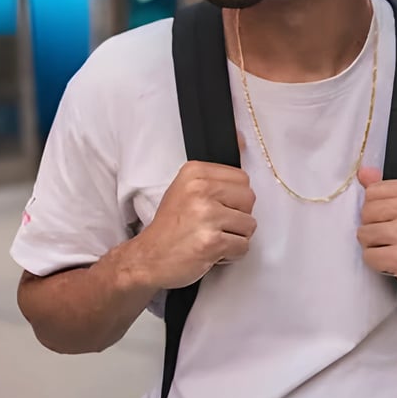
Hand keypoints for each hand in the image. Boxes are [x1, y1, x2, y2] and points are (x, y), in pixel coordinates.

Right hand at [129, 160, 256, 290]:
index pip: (242, 178)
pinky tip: (212, 252)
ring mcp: (206, 215)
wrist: (147, 258)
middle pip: (249, 199)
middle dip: (238, 217)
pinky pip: (243, 246)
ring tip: (212, 238)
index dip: (234, 198)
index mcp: (195, 172)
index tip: (217, 207)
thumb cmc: (170, 227)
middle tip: (215, 225)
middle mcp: (200, 190)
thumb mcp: (186, 188)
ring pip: (249, 225)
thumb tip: (243, 139)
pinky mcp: (212, 241)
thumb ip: (215, 174)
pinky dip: (231, 254)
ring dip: (235, 237)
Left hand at [356, 167, 396, 304]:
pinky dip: (378, 263)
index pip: (373, 191)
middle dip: (374, 227)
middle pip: (366, 212)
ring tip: (396, 249)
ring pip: (364, 234)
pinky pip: (369, 256)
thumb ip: (391, 190)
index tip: (392, 219)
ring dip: (375, 246)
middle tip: (395, 237)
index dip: (376, 209)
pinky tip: (396, 263)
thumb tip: (363, 173)